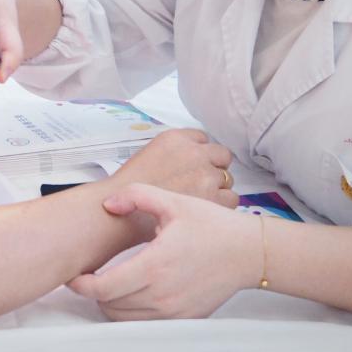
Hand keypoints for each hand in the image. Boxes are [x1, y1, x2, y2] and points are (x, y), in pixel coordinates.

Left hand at [68, 184, 260, 319]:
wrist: (247, 252)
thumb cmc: (212, 226)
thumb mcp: (173, 201)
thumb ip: (136, 196)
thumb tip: (109, 205)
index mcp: (154, 266)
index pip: (103, 288)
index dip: (81, 285)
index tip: (74, 277)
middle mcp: (162, 294)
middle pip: (109, 306)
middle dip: (94, 292)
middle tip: (92, 276)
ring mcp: (174, 311)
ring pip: (125, 320)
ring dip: (111, 304)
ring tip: (110, 284)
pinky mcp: (184, 319)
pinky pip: (146, 324)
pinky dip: (132, 313)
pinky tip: (133, 293)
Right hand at [113, 129, 237, 206]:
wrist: (120, 213)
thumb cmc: (129, 190)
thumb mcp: (149, 154)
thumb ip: (175, 154)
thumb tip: (190, 163)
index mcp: (176, 138)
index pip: (203, 139)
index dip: (201, 155)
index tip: (195, 167)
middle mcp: (194, 152)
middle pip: (221, 156)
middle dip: (214, 168)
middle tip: (200, 185)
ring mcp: (205, 174)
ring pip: (227, 178)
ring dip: (218, 187)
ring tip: (199, 201)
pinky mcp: (212, 197)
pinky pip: (231, 198)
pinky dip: (221, 205)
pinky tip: (204, 211)